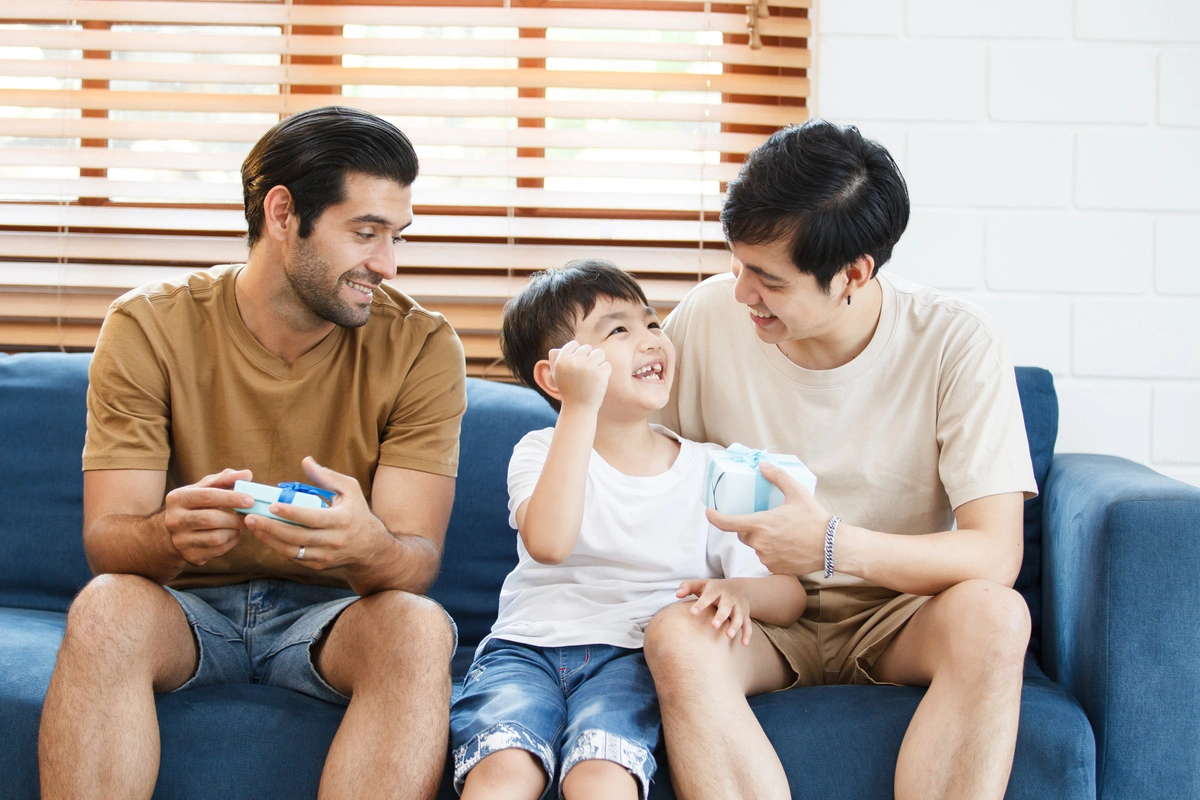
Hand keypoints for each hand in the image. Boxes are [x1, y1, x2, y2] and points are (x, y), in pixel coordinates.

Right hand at [163, 468, 253, 565]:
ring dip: (234, 531)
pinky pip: (217, 550)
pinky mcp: (189, 556)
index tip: (250, 500)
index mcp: (177, 498)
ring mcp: (180, 540)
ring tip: (241, 525)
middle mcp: (174, 520)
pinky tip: (234, 534)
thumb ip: (225, 479)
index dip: (231, 498)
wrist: (173, 532)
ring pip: (215, 537)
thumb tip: (247, 474)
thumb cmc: (196, 504)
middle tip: (250, 515)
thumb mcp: (205, 488)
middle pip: (211, 519)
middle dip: (235, 518)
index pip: (207, 496)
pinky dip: (231, 542)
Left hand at [245, 457, 391, 573]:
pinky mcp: (319, 565)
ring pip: (292, 550)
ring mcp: (325, 555)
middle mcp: (334, 540)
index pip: (312, 518)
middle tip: (250, 518)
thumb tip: (305, 461)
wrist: (370, 547)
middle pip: (297, 536)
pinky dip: (278, 547)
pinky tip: (266, 536)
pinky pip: (295, 557)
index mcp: (341, 520)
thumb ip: (327, 476)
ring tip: (253, 527)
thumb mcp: (350, 490)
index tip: (273, 506)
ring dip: (270, 539)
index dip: (291, 513)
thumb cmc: (356, 513)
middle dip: (271, 527)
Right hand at [547, 341, 610, 410]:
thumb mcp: (556, 377)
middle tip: (586, 373)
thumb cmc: (569, 391)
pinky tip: (598, 382)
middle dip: (589, 358)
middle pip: (587, 348)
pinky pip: (607, 365)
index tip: (578, 363)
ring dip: (599, 363)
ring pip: (599, 353)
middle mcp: (573, 362)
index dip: (577, 353)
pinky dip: (605, 373)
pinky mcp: (599, 373)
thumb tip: (556, 349)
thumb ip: (555, 362)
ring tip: (593, 375)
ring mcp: (587, 367)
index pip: (573, 344)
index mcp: (561, 360)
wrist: (579, 409)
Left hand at [677, 578, 753, 645]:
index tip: (692, 612)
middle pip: (726, 606)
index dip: (701, 604)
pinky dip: (747, 634)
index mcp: (716, 590)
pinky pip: (748, 625)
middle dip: (721, 616)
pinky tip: (744, 643)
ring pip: (739, 616)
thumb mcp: (701, 584)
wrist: (740, 588)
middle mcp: (729, 598)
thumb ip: (688, 587)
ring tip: (729, 636)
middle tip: (714, 625)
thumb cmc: (714, 589)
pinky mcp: (745, 615)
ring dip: (735, 626)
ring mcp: (738, 607)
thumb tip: (677, 594)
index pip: (708, 596)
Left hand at [705, 461, 830, 575]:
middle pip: (743, 534)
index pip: (727, 523)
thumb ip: (777, 477)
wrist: (832, 547)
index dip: (714, 518)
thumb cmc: (814, 519)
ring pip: (756, 547)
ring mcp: (767, 558)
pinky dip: (772, 552)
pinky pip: (766, 558)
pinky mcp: (775, 568)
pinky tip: (788, 546)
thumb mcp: (797, 493)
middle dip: (749, 526)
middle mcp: (759, 543)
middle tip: (766, 520)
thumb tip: (763, 465)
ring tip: (782, 533)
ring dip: (762, 540)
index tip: (709, 512)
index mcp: (760, 524)